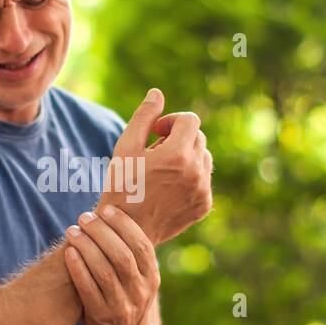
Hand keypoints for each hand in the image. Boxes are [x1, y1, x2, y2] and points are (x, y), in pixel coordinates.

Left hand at [63, 204, 160, 324]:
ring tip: (72, 231)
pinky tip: (68, 253)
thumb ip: (130, 257)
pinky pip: (88, 290)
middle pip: (122, 255)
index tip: (106, 209)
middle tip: (84, 217)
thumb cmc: (127, 303)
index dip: (124, 225)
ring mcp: (122, 307)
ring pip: (105, 271)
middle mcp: (141, 292)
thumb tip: (111, 218)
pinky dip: (78, 269)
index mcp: (152, 278)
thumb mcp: (139, 282)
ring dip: (86, 247)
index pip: (141, 245)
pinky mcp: (102, 318)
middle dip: (101, 232)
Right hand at [98, 88, 212, 244]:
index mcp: (178, 155)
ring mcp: (203, 191)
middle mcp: (196, 172)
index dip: (171, 121)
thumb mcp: (126, 147)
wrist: (126, 231)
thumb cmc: (121, 186)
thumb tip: (157, 93)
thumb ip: (144, 117)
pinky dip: (191, 177)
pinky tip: (168, 187)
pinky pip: (204, 180)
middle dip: (178, 138)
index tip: (155, 132)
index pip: (189, 120)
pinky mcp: (204, 205)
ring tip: (162, 170)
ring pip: (204, 158)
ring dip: (187, 156)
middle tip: (154, 153)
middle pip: (198, 138)